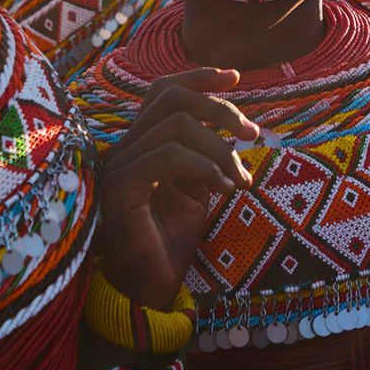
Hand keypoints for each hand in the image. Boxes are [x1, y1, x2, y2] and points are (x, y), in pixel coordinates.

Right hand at [98, 68, 257, 309]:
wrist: (146, 293)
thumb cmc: (168, 246)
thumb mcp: (194, 193)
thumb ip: (203, 157)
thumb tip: (230, 132)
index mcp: (139, 146)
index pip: (162, 92)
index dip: (199, 76)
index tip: (237, 77)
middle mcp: (122, 149)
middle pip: (171, 98)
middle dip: (219, 108)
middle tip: (252, 136)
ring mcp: (116, 166)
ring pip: (175, 125)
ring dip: (219, 147)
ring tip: (239, 181)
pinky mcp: (119, 188)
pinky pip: (168, 156)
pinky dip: (205, 166)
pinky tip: (223, 190)